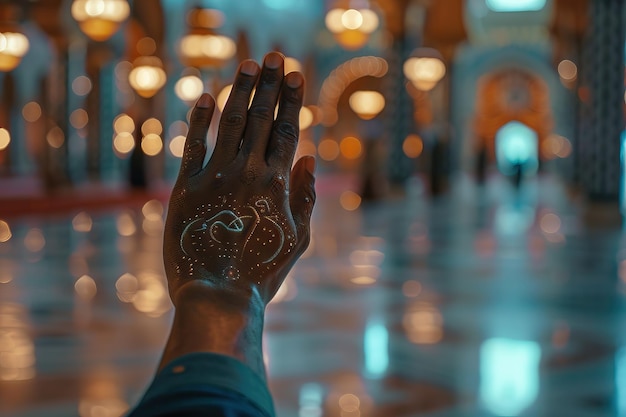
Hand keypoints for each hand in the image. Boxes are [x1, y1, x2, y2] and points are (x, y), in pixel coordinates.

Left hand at [163, 52, 315, 305]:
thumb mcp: (298, 238)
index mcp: (276, 185)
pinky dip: (200, 120)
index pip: (287, 131)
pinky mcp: (185, 188)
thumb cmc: (262, 271)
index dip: (291, 100)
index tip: (294, 74)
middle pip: (261, 119)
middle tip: (274, 57)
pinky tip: (206, 97)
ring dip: (240, 92)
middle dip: (269, 85)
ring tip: (248, 65)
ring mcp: (215, 178)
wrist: (218, 295)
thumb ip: (305, 196)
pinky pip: (193, 146)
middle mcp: (247, 173)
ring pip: (231, 124)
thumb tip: (309, 158)